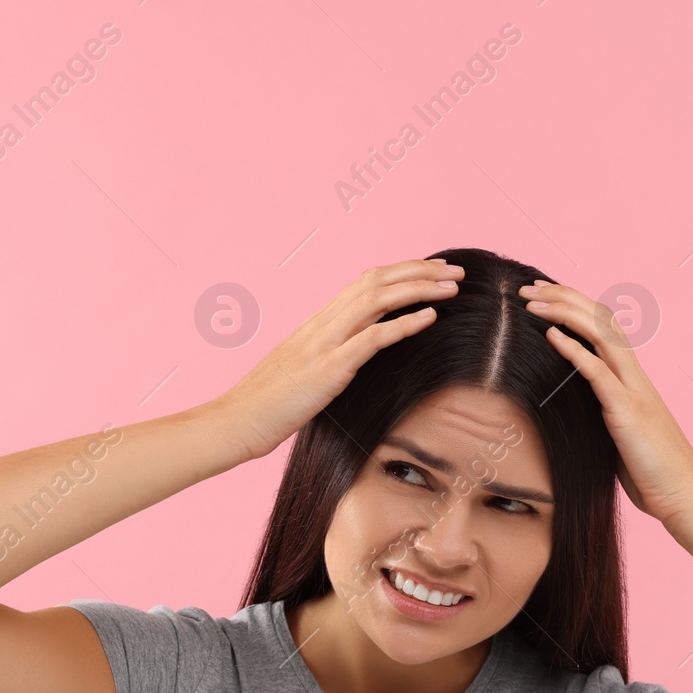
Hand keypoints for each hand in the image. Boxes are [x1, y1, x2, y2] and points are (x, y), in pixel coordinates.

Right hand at [215, 258, 462, 461]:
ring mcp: (324, 343)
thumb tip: (355, 358)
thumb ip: (330, 357)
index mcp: (319, 323)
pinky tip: (431, 317)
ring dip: (420, 289)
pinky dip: (404, 323)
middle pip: (377, 280)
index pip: (366, 282)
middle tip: (456, 271)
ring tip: (453, 287)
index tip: (434, 271)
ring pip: (378, 299)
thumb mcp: (305, 373)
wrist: (236, 421)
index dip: (403, 272)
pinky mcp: (328, 369)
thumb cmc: (269, 405)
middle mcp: (323, 324)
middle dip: (420, 271)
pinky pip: (372, 338)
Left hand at [518, 280, 692, 524]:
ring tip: (531, 301)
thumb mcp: (619, 437)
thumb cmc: (652, 474)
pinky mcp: (628, 412)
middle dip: (563, 297)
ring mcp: (634, 391)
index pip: (603, 327)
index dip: (573, 306)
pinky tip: (550, 335)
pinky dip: (574, 350)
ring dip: (564, 312)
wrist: (684, 498)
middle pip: (601, 319)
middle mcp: (635, 377)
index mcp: (631, 380)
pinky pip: (599, 372)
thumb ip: (602, 416)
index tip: (540, 296)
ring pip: (601, 334)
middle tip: (527, 287)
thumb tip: (573, 412)